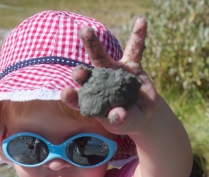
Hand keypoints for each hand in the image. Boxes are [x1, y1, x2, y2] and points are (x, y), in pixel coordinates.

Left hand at [61, 17, 159, 136]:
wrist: (143, 113)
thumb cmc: (126, 121)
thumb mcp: (123, 123)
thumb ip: (119, 119)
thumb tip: (118, 114)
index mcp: (91, 100)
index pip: (78, 99)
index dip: (71, 97)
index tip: (66, 93)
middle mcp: (97, 83)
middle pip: (86, 75)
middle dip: (80, 72)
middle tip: (77, 70)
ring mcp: (112, 71)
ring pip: (101, 57)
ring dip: (93, 44)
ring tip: (85, 31)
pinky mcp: (130, 65)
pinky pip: (134, 49)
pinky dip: (138, 36)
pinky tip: (140, 21)